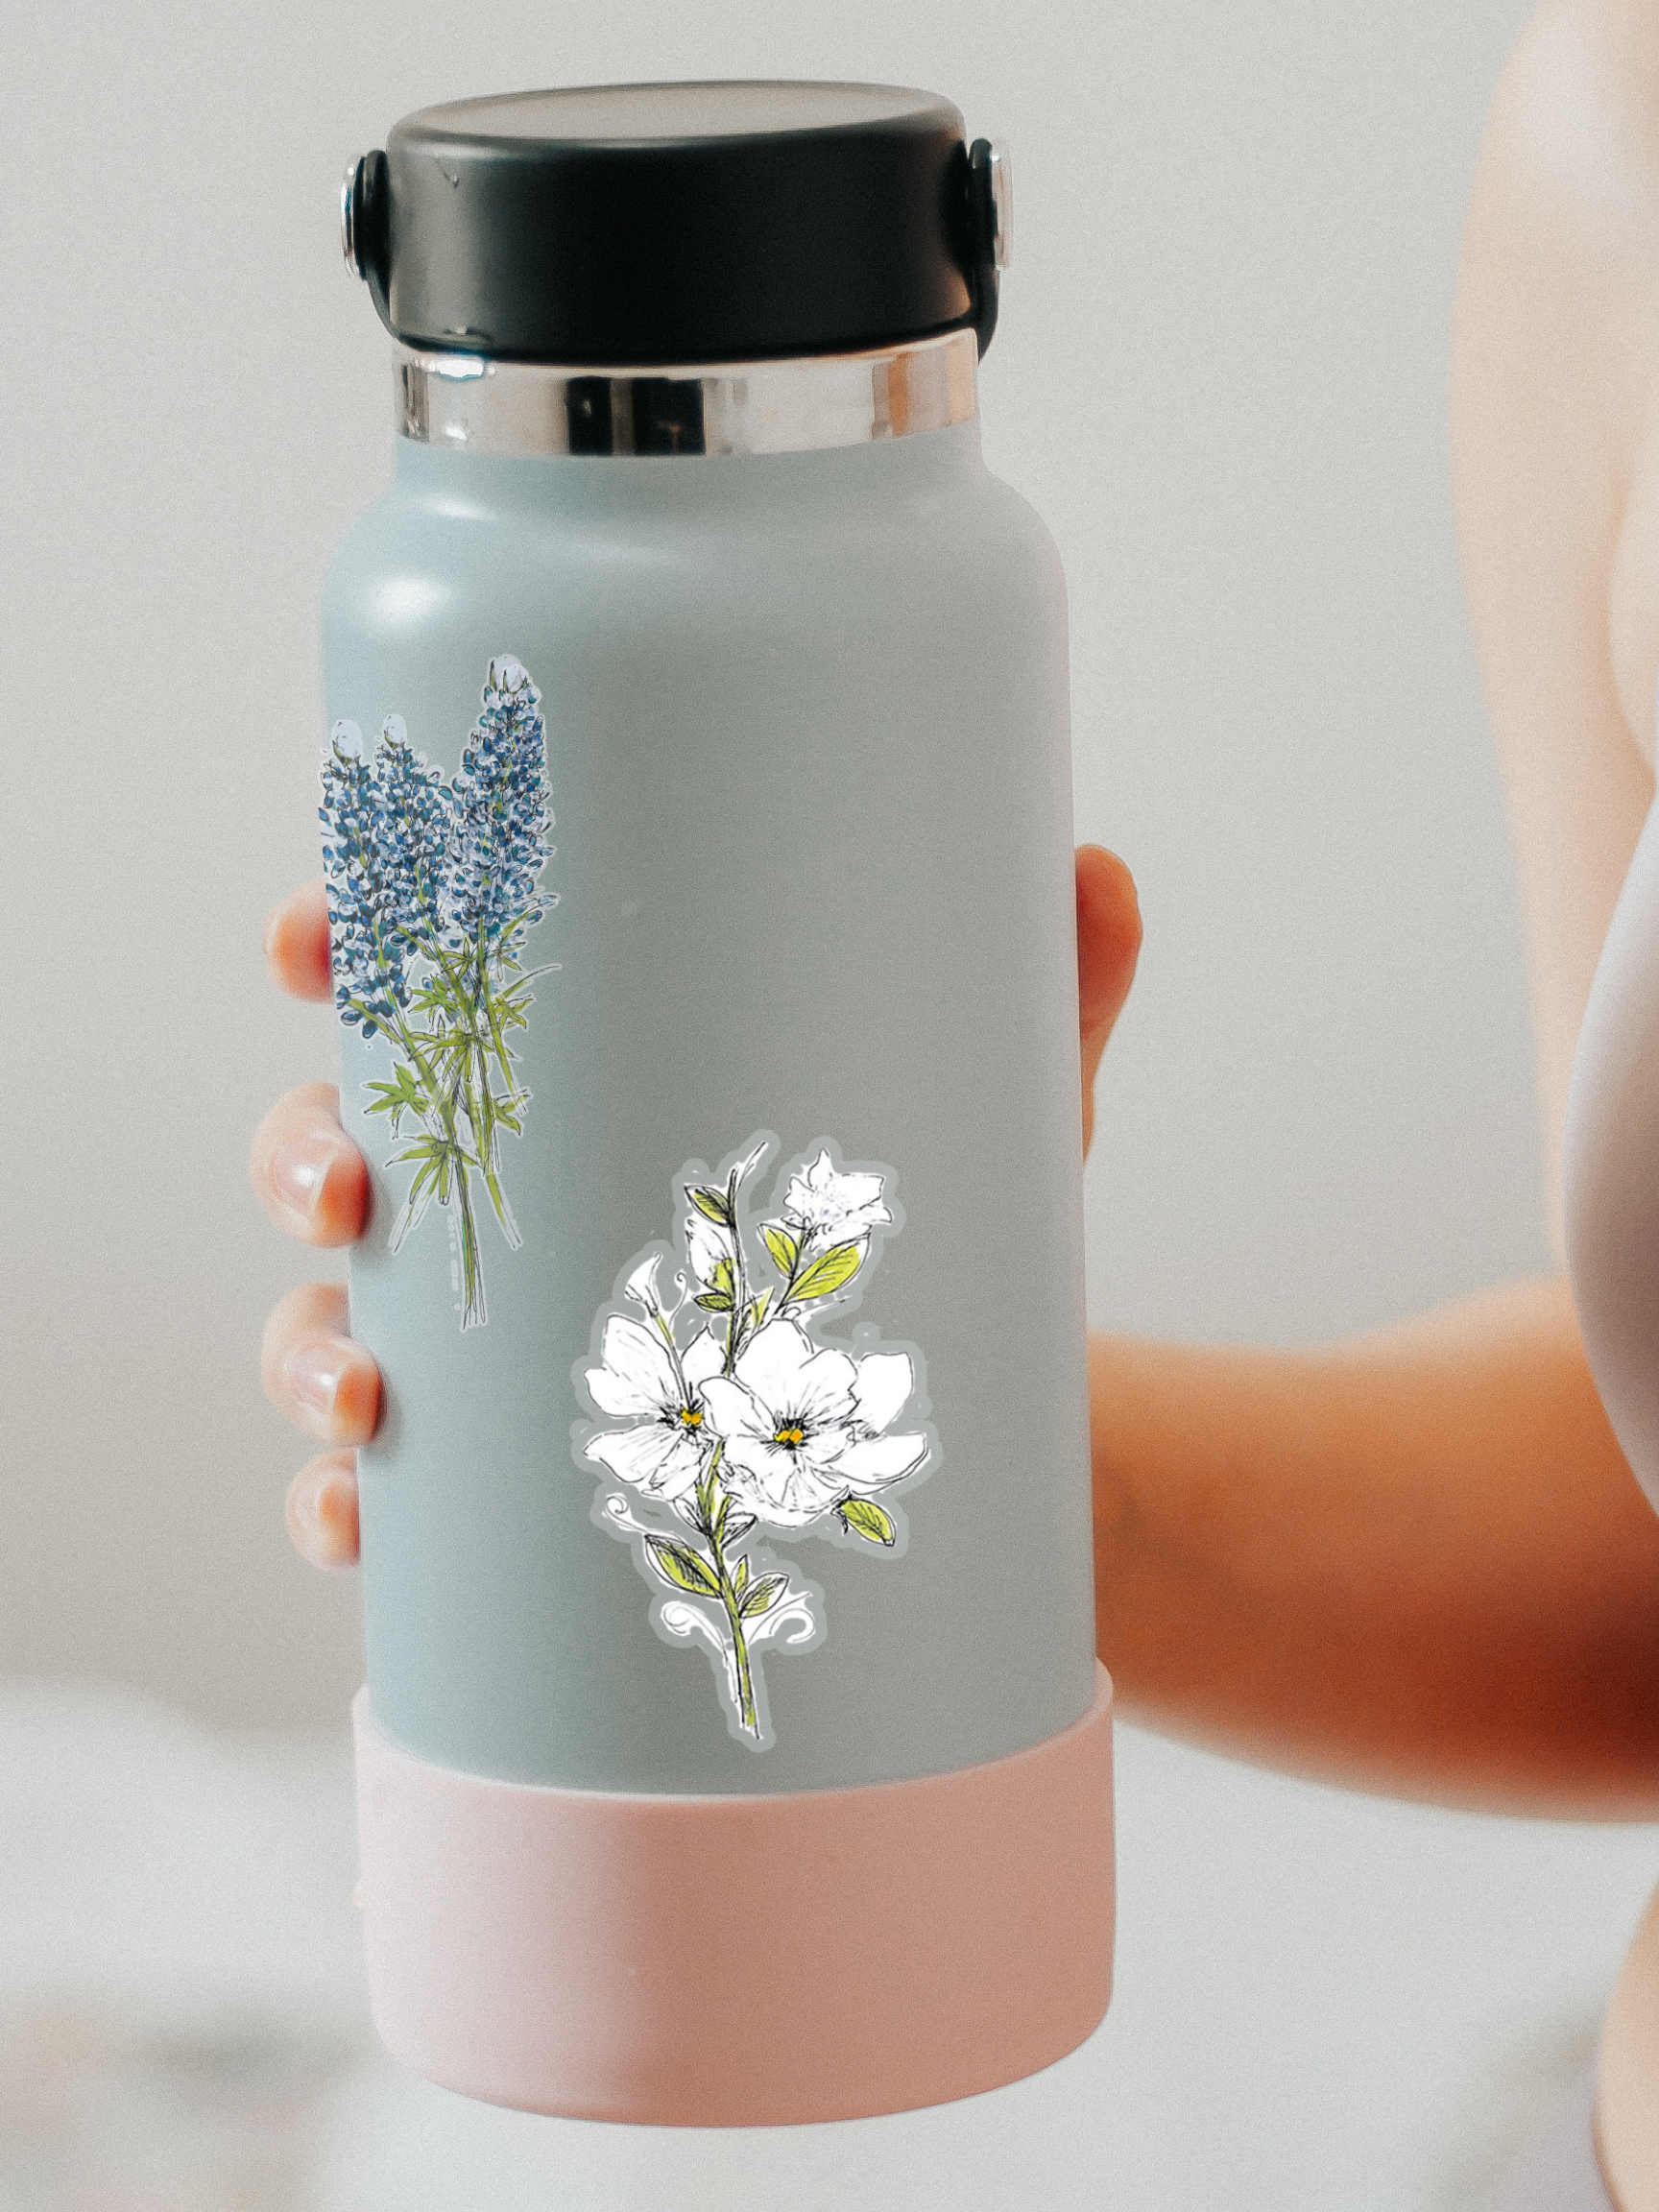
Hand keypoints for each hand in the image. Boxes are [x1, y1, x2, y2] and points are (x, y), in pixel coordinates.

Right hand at [252, 848, 1140, 1568]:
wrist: (953, 1441)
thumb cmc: (926, 1240)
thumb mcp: (985, 1118)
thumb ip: (1040, 997)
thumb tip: (1098, 869)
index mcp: (577, 1074)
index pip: (421, 987)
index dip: (335, 949)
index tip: (309, 936)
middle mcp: (499, 1202)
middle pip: (333, 1147)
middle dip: (299, 1155)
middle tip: (349, 1182)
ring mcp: (482, 1347)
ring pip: (325, 1321)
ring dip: (302, 1347)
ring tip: (362, 1389)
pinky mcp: (500, 1484)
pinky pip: (372, 1496)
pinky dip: (337, 1506)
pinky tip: (358, 1517)